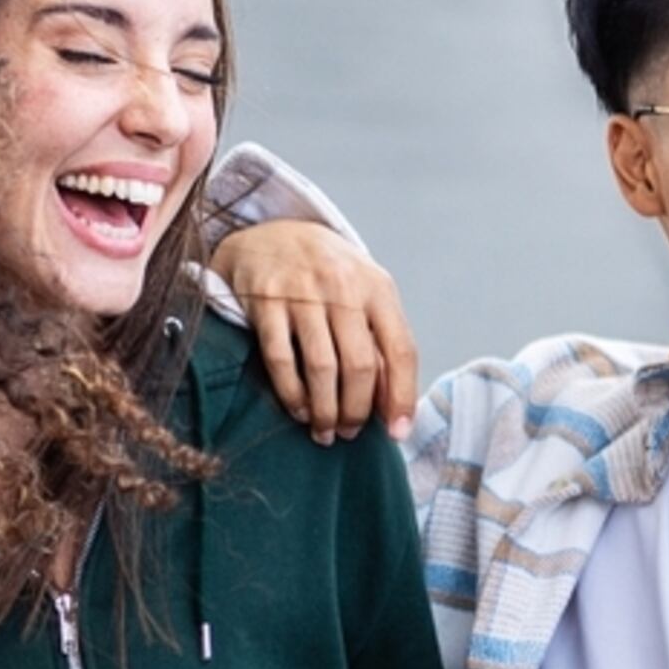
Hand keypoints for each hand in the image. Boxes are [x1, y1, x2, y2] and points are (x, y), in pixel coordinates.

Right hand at [212, 219, 418, 443]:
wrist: (270, 235)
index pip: (401, 349)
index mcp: (377, 287)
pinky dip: (292, 394)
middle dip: (356, 410)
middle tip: (349, 433)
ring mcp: (302, 292)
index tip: (397, 432)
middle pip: (359, 365)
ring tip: (324, 431)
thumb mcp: (363, 294)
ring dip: (325, 410)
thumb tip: (391, 406)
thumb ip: (379, 342)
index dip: (402, 396)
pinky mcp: (266, 302)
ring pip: (321, 368)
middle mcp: (343, 286)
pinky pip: (281, 360)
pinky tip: (299, 410)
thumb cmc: (327, 276)